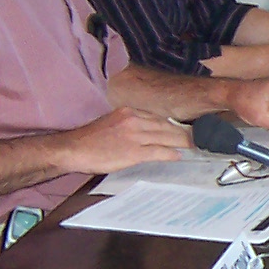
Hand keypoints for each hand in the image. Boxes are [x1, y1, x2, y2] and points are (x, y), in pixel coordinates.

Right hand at [61, 107, 189, 173]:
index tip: (182, 128)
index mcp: (128, 112)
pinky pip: (159, 152)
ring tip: (192, 146)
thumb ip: (129, 125)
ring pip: (166, 137)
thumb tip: (146, 133)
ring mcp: (135, 136)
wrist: (73, 149)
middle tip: (196, 137)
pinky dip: (171, 154)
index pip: (157, 117)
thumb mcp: (112, 123)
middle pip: (165, 125)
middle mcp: (134, 120)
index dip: (172, 124)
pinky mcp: (133, 151)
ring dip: (182, 142)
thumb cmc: (89, 140)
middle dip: (182, 132)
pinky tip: (178, 156)